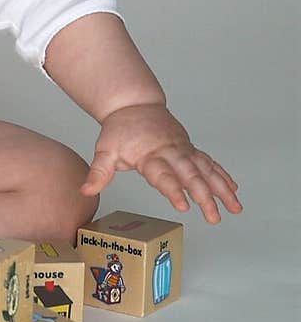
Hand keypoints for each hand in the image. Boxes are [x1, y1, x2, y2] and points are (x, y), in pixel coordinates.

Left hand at [80, 102, 241, 223]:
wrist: (134, 104)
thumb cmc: (120, 129)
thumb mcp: (105, 150)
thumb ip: (99, 172)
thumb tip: (86, 191)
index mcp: (150, 156)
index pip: (163, 176)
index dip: (174, 190)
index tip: (184, 206)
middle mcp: (171, 153)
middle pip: (190, 175)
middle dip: (204, 196)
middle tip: (214, 217)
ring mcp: (183, 150)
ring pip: (206, 170)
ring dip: (222, 189)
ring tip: (235, 208)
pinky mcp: (189, 148)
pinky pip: (209, 162)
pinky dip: (222, 175)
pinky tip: (233, 189)